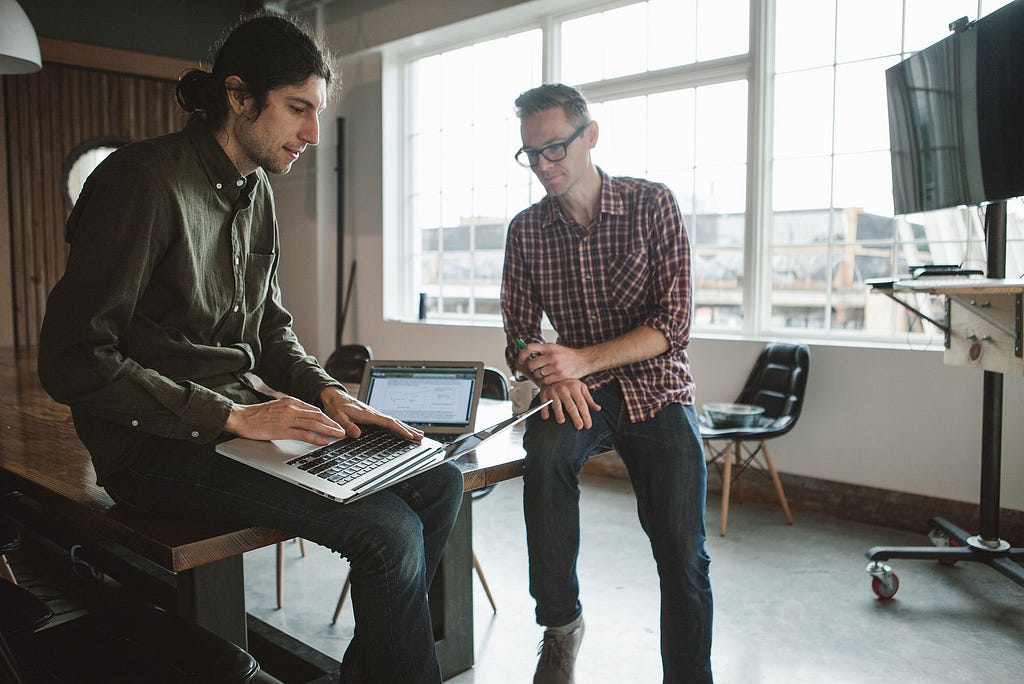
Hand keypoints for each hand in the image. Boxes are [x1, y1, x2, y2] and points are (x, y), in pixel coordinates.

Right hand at [224, 396, 347, 444]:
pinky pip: (303, 434)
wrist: (240, 417)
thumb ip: (290, 410)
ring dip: (329, 430)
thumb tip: (303, 417)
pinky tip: (324, 441)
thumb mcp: (277, 407)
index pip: (314, 409)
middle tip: (343, 430)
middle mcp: (291, 408)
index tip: (335, 423)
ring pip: (314, 424)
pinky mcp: (282, 430)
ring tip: (338, 435)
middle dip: (332, 423)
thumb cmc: (256, 415)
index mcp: (290, 401)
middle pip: (318, 415)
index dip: (327, 417)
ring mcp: (287, 419)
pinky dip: (316, 438)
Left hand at [319, 386, 423, 441]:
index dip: (399, 429)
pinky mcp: (374, 417)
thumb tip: (357, 434)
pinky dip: (399, 427)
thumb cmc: (336, 407)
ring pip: (394, 422)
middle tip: (420, 437)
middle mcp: (374, 414)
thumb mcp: (338, 417)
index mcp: (368, 414)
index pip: (388, 422)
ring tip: (418, 435)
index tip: (409, 435)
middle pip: (395, 422)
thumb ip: (347, 425)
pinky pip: (389, 422)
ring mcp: (375, 415)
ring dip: (406, 428)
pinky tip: (404, 431)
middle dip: (408, 430)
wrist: (335, 397)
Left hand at [518, 343, 592, 385]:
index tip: (521, 359)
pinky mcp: (560, 375)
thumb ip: (543, 351)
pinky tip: (552, 377)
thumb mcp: (555, 348)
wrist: (584, 360)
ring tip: (547, 372)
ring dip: (540, 375)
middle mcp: (552, 356)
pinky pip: (546, 381)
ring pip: (538, 374)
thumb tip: (528, 354)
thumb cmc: (569, 355)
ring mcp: (556, 366)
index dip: (522, 354)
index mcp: (549, 347)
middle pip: (532, 364)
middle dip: (532, 368)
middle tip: (537, 369)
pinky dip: (547, 381)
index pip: (530, 348)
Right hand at [538, 378, 600, 429]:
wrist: (553, 373)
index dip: (585, 415)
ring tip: (561, 421)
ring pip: (556, 404)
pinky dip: (544, 409)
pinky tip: (546, 417)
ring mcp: (553, 391)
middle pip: (571, 405)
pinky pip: (544, 403)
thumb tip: (598, 409)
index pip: (582, 404)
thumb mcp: (580, 388)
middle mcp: (564, 389)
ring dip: (558, 412)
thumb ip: (588, 399)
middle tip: (579, 426)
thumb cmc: (568, 383)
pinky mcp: (544, 393)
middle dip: (575, 417)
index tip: (588, 425)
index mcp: (575, 387)